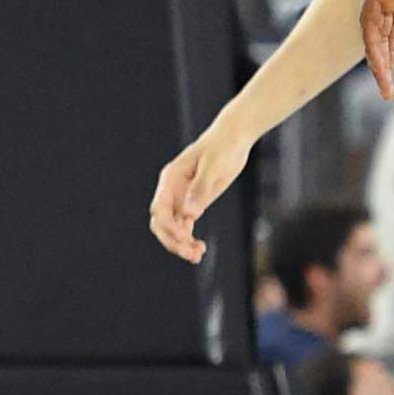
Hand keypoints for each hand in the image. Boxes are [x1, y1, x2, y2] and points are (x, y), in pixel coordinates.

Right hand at [147, 121, 251, 264]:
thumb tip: (189, 215)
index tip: (184, 236)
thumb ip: (200, 190)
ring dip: (181, 244)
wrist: (233, 138)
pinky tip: (201, 250)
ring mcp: (182, 198)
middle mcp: (172, 191)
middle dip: (172, 240)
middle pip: (161, 223)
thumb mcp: (213, 167)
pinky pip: (185, 226)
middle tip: (191, 254)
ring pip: (172, 228)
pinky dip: (189, 239)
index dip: (168, 226)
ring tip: (197, 256)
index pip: (159, 209)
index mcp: (171, 179)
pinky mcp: (194, 203)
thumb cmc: (223, 148)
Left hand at [361, 0, 393, 97]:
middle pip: (378, 32)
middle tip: (386, 89)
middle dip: (381, 61)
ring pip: (371, 30)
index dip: (391, 50)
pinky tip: (381, 61)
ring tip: (384, 83)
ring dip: (377, 57)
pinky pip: (371, 18)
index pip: (390, 26)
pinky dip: (374, 41)